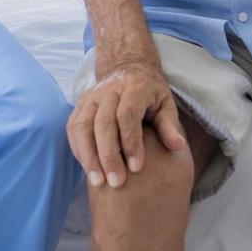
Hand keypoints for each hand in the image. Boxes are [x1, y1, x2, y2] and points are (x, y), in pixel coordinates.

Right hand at [66, 59, 186, 187]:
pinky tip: (87, 168)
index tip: (136, 168)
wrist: (128, 68)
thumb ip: (169, 126)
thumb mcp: (165, 104)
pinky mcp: (80, 104)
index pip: (128, 115)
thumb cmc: (150, 93)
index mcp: (134, 88)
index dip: (131, 142)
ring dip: (88, 155)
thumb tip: (178, 147)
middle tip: (116, 182)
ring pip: (83, 125)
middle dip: (109, 155)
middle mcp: (109, 90)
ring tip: (97, 181)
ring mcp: (91, 96)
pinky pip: (73, 127)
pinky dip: (78, 148)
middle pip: (103, 123)